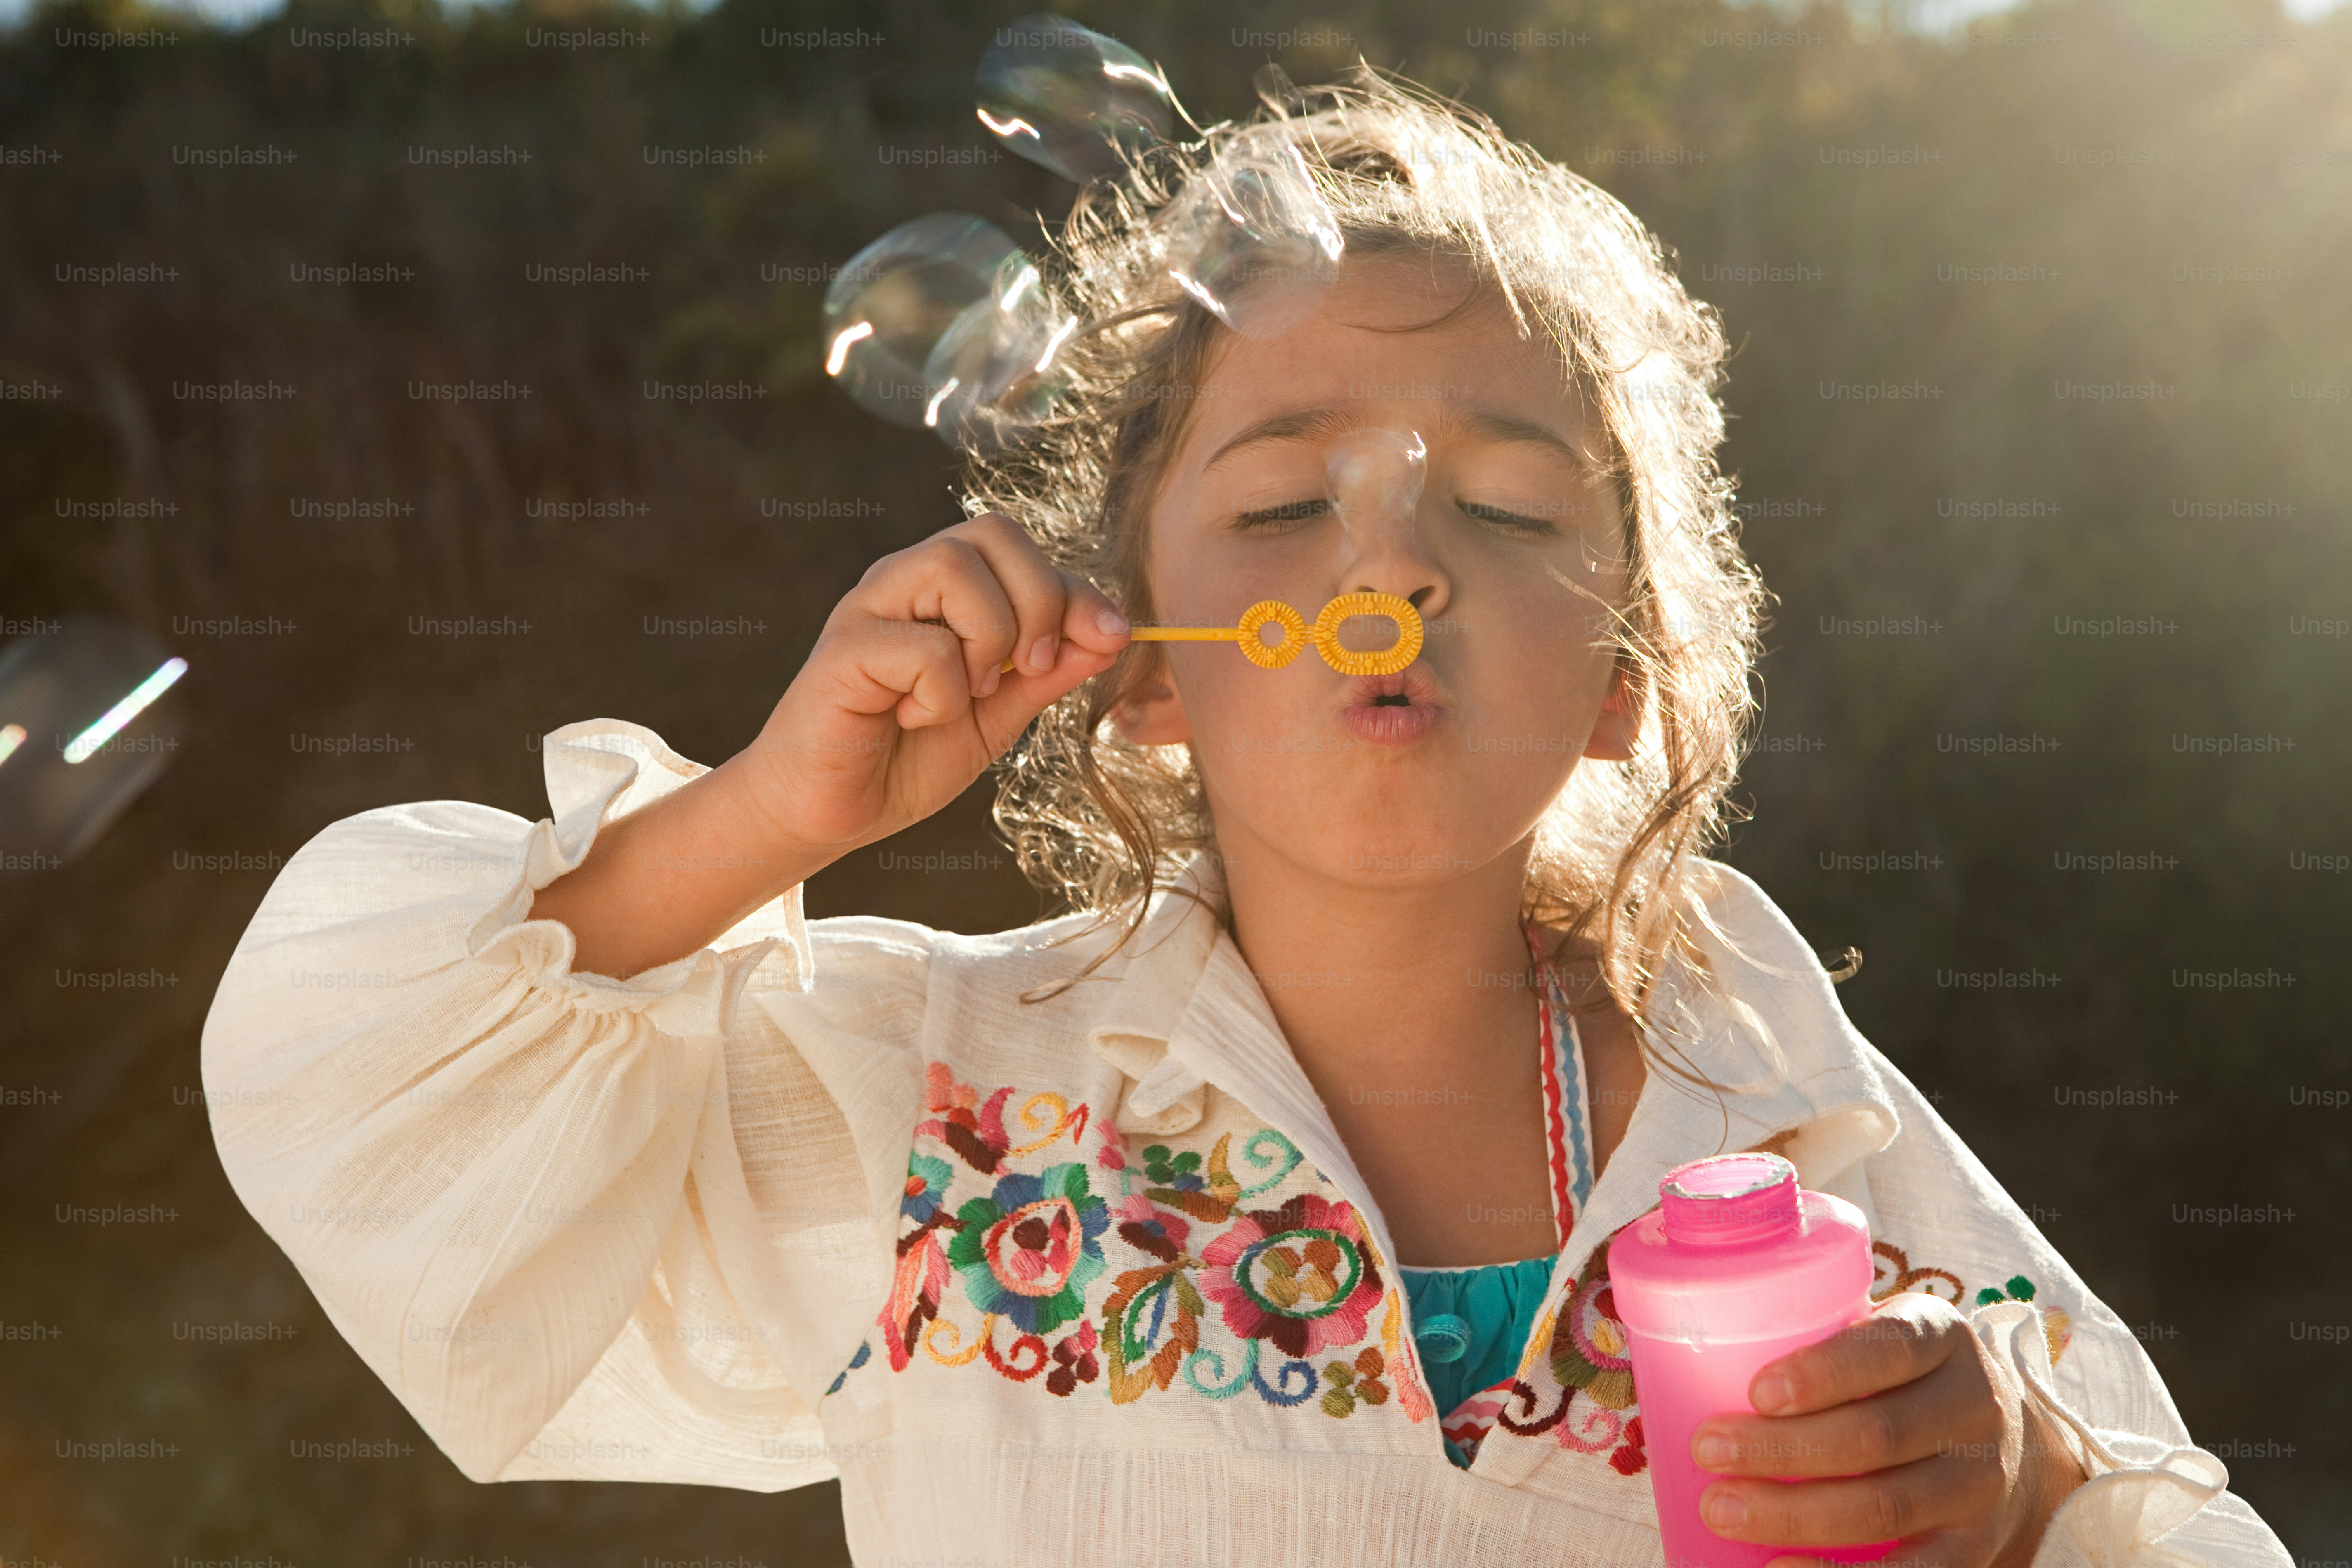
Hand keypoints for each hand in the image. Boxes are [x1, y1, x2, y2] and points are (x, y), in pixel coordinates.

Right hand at [738, 511, 1130, 857]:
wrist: (835, 812)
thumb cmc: (910, 755)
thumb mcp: (1001, 712)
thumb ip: (1050, 670)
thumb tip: (1113, 632)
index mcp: (945, 587)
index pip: (1023, 550)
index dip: (1076, 590)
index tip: (1111, 638)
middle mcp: (905, 579)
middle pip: (992, 533)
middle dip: (1038, 603)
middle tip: (1030, 671)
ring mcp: (870, 606)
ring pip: (955, 567)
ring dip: (988, 638)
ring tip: (969, 692)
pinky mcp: (844, 649)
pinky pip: (925, 647)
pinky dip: (941, 694)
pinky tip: (912, 718)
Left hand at [1688, 1292, 2087, 1567]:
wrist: (2005, 1440)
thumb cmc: (1896, 1378)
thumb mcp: (1875, 1336)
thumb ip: (1807, 1332)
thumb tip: (1668, 1344)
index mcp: (1940, 1336)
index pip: (1889, 1348)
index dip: (1823, 1372)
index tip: (1755, 1392)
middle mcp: (1974, 1407)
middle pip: (1877, 1436)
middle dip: (1784, 1451)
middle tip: (1708, 1452)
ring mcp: (1980, 1484)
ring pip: (1888, 1506)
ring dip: (1796, 1515)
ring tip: (1721, 1510)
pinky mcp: (1974, 1547)